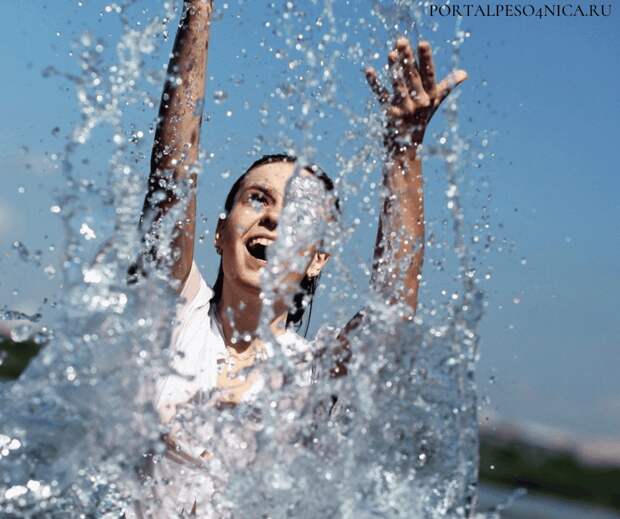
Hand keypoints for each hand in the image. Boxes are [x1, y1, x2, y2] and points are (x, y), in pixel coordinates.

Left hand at [365, 37, 466, 153]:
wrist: (407, 146)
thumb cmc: (422, 119)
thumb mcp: (435, 102)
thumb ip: (447, 86)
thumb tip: (465, 74)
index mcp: (430, 96)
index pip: (429, 74)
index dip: (426, 59)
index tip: (423, 43)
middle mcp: (419, 103)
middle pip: (412, 77)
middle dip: (407, 58)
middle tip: (401, 40)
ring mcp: (404, 109)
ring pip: (398, 85)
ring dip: (394, 69)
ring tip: (390, 53)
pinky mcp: (390, 113)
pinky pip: (382, 96)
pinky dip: (375, 84)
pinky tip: (369, 71)